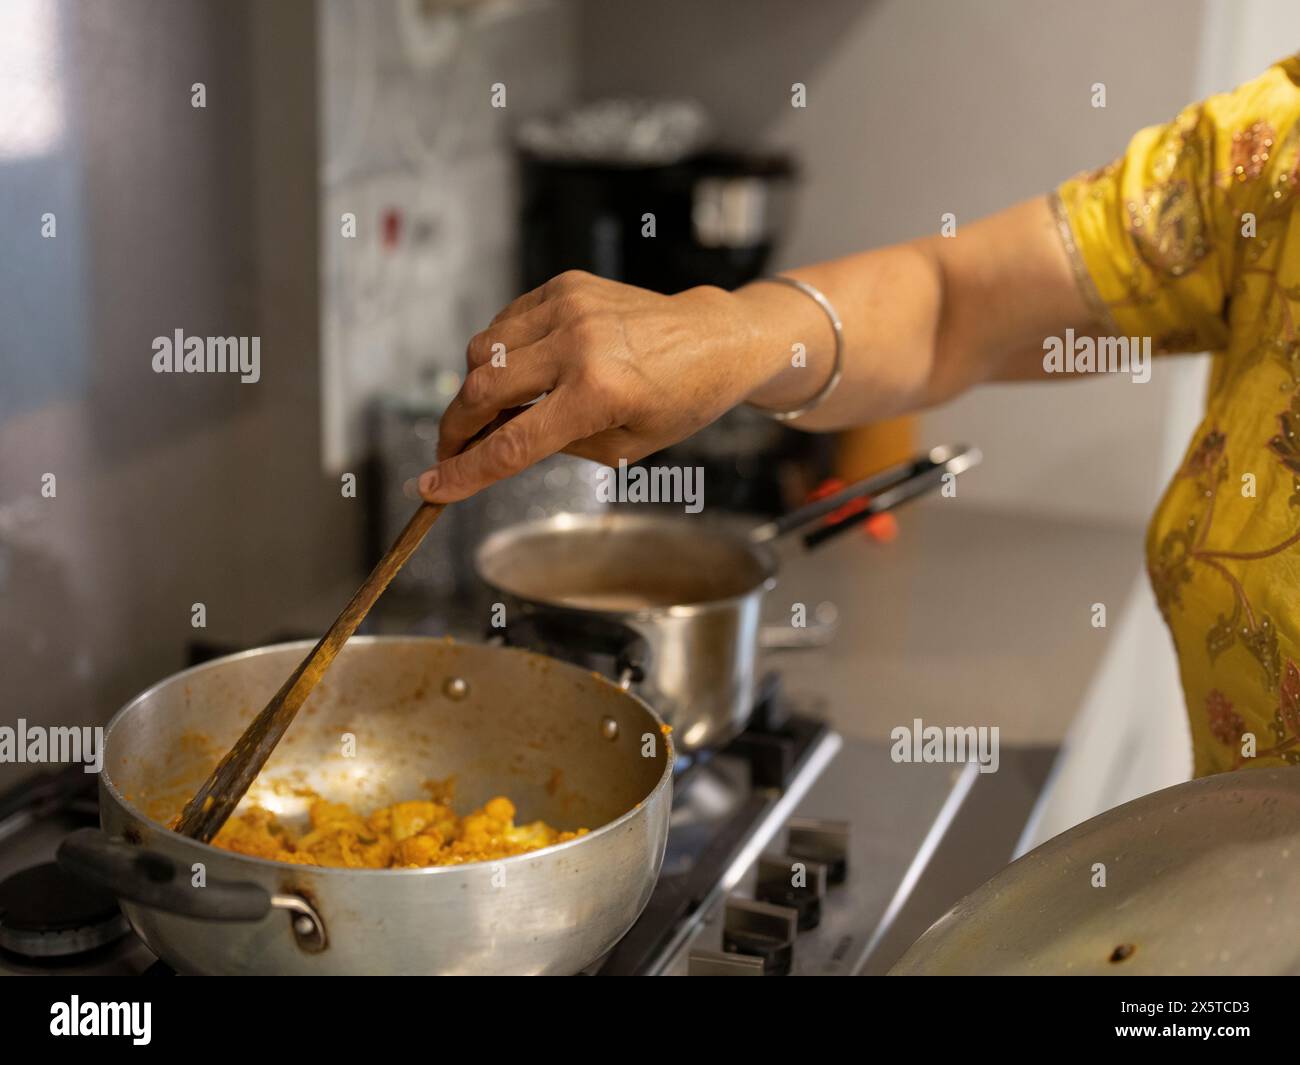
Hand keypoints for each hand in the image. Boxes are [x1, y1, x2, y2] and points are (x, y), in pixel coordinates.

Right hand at [419, 271, 775, 502]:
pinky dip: (499, 352)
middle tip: (451, 453)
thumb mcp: (623, 447)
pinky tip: (522, 372)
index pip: (512, 443)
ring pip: (482, 350)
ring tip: (497, 412)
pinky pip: (506, 323)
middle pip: (482, 391)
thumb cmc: (679, 401)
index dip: (465, 472)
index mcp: (598, 394)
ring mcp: (569, 308)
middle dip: (455, 429)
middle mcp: (578, 345)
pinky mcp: (565, 286)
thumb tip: (495, 442)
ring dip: (476, 388)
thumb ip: (555, 446)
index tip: (432, 488)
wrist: (715, 340)